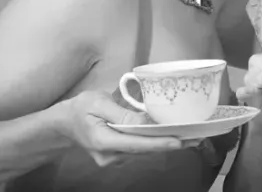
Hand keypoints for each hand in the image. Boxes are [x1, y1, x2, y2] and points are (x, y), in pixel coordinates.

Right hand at [52, 90, 196, 166]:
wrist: (63, 123)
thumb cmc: (80, 108)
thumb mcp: (98, 103)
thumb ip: (122, 114)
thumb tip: (147, 120)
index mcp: (103, 140)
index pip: (137, 143)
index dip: (159, 143)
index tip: (180, 141)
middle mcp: (110, 155)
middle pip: (145, 149)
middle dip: (172, 143)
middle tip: (198, 137)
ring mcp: (114, 158)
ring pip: (145, 150)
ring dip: (167, 143)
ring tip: (193, 136)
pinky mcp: (118, 155)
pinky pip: (141, 148)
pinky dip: (157, 142)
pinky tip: (174, 136)